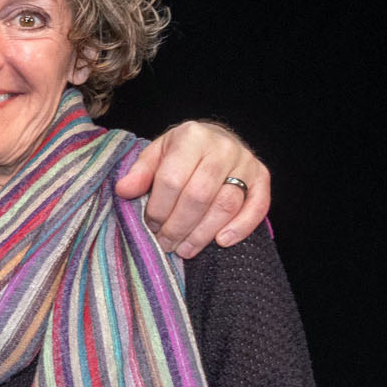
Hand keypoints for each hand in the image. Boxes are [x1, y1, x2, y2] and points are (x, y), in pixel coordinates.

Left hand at [116, 122, 269, 257]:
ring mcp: (246, 162)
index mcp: (191, 137)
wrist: (214, 138)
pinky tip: (221, 242)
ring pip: (226, 204)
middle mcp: (222, 147)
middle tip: (166, 243)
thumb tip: (124, 190)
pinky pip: (258, 206)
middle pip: (199, 196)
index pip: (172, 179)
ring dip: (203, 233)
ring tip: (185, 250)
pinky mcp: (263, 176)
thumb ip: (140, 172)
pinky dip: (241, 227)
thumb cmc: (181, 152)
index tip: (151, 225)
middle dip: (179, 225)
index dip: (159, 208)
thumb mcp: (156, 154)